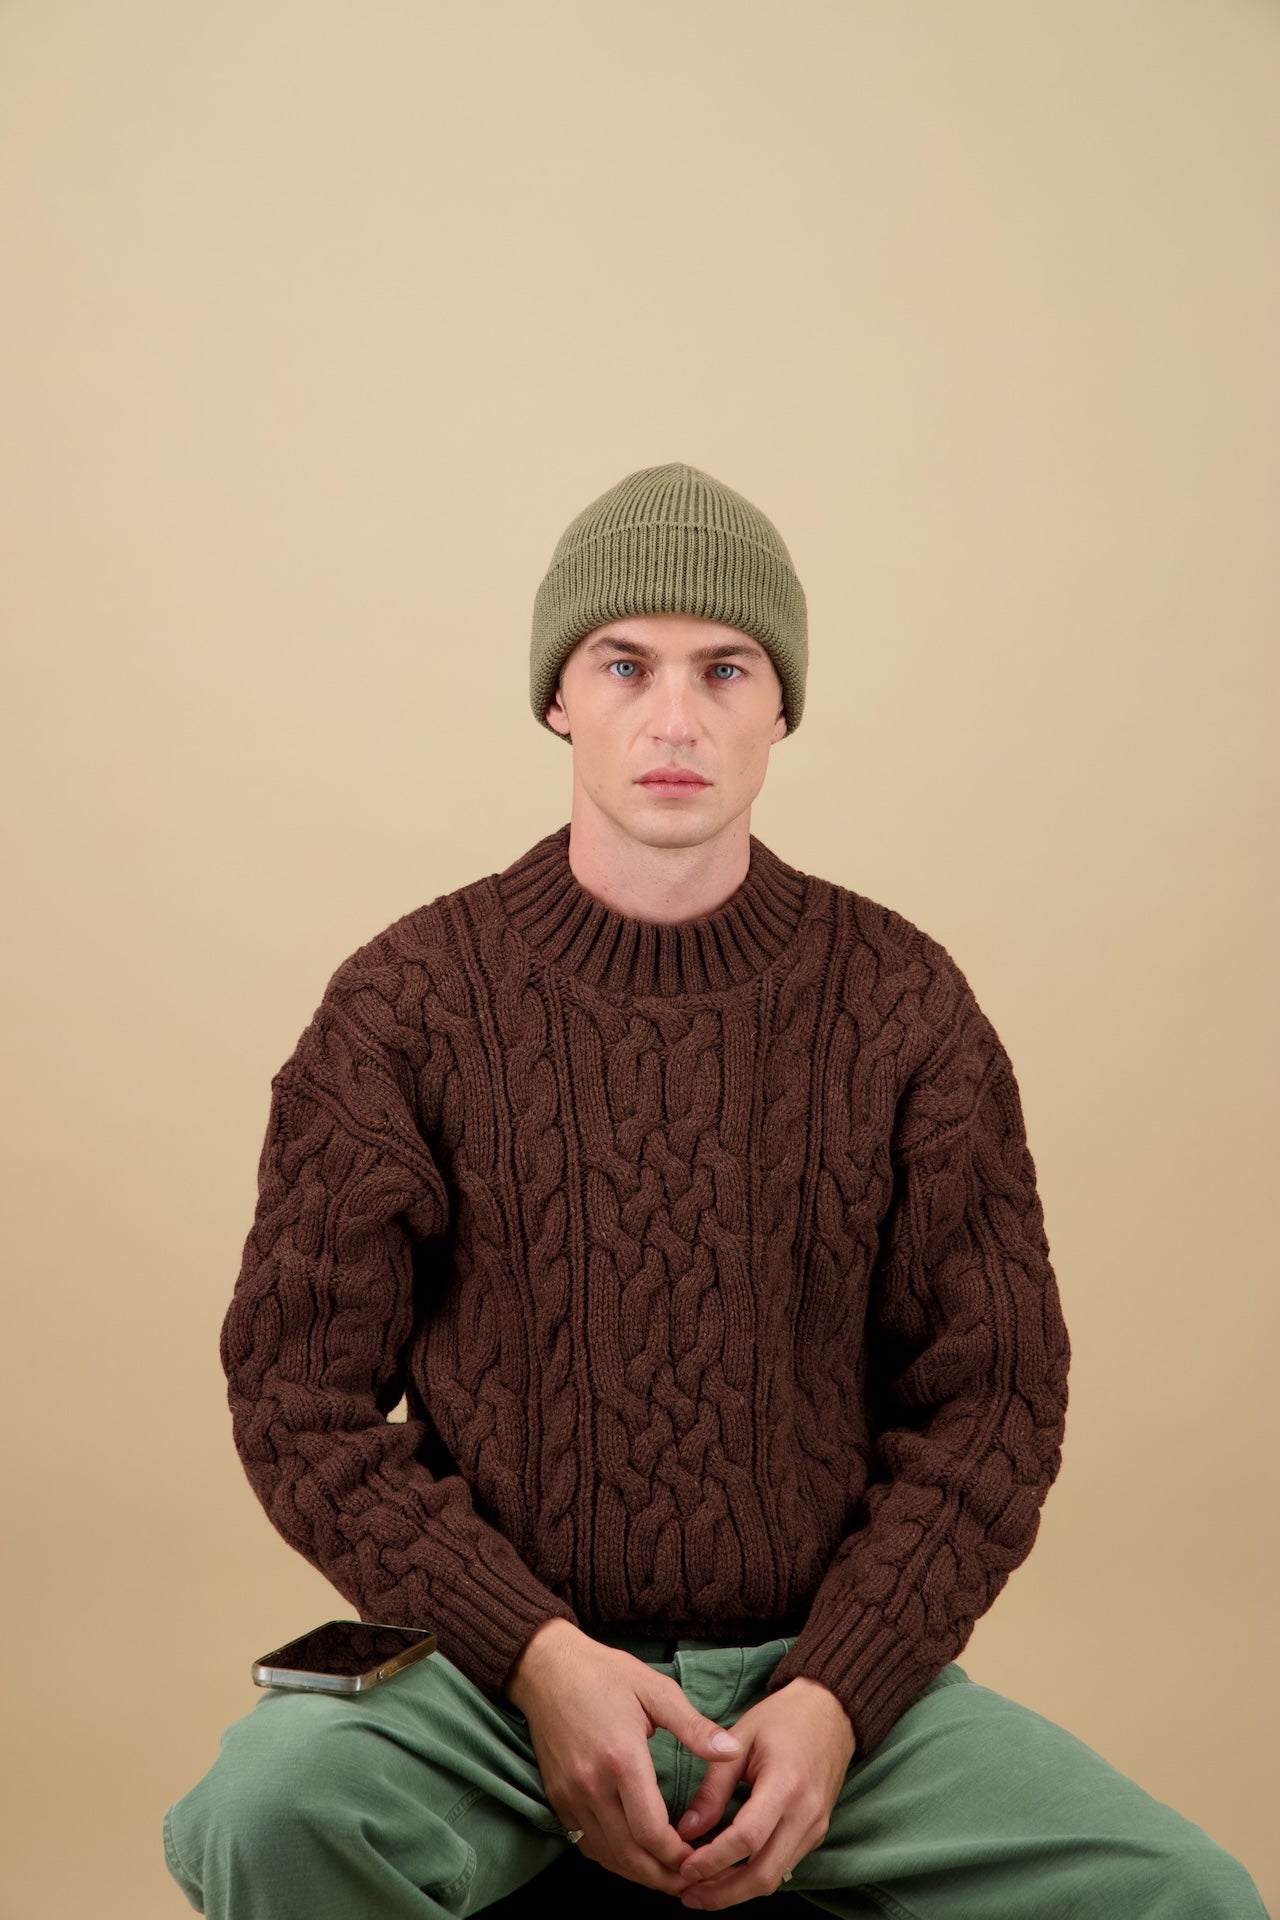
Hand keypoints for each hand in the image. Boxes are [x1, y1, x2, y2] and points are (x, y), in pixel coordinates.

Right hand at [504, 1621, 746, 1893]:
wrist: (546, 1668)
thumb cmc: (604, 1674)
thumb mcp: (655, 1690)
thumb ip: (694, 1727)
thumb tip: (732, 1752)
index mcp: (622, 1760)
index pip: (652, 1833)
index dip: (678, 1857)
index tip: (702, 1858)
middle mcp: (592, 1786)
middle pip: (630, 1856)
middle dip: (663, 1875)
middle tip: (691, 1879)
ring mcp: (570, 1796)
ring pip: (607, 1856)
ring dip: (638, 1872)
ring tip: (668, 1873)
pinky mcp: (556, 1799)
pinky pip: (587, 1843)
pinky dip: (613, 1856)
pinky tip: (634, 1853)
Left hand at [673, 1675, 856, 1907]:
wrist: (831, 1712)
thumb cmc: (782, 1718)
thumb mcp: (740, 1739)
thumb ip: (713, 1787)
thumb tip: (687, 1830)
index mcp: (786, 1783)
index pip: (748, 1838)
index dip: (714, 1860)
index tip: (684, 1868)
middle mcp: (806, 1813)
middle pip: (764, 1874)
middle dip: (723, 1893)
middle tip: (689, 1895)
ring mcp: (815, 1827)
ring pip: (774, 1877)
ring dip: (737, 1890)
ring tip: (701, 1889)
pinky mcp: (816, 1832)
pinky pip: (783, 1865)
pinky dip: (754, 1875)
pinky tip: (728, 1872)